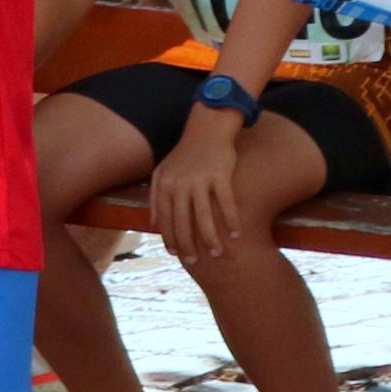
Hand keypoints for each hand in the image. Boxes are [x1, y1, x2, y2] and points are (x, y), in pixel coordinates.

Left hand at [149, 117, 246, 263]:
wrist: (206, 130)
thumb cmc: (184, 155)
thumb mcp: (163, 172)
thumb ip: (156, 196)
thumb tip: (153, 223)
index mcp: (164, 184)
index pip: (165, 218)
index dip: (169, 237)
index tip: (175, 254)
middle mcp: (179, 183)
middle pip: (183, 221)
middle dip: (188, 244)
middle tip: (195, 261)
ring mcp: (200, 179)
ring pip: (204, 216)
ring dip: (211, 237)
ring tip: (217, 253)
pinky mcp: (220, 175)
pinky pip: (226, 203)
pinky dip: (232, 220)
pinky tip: (237, 234)